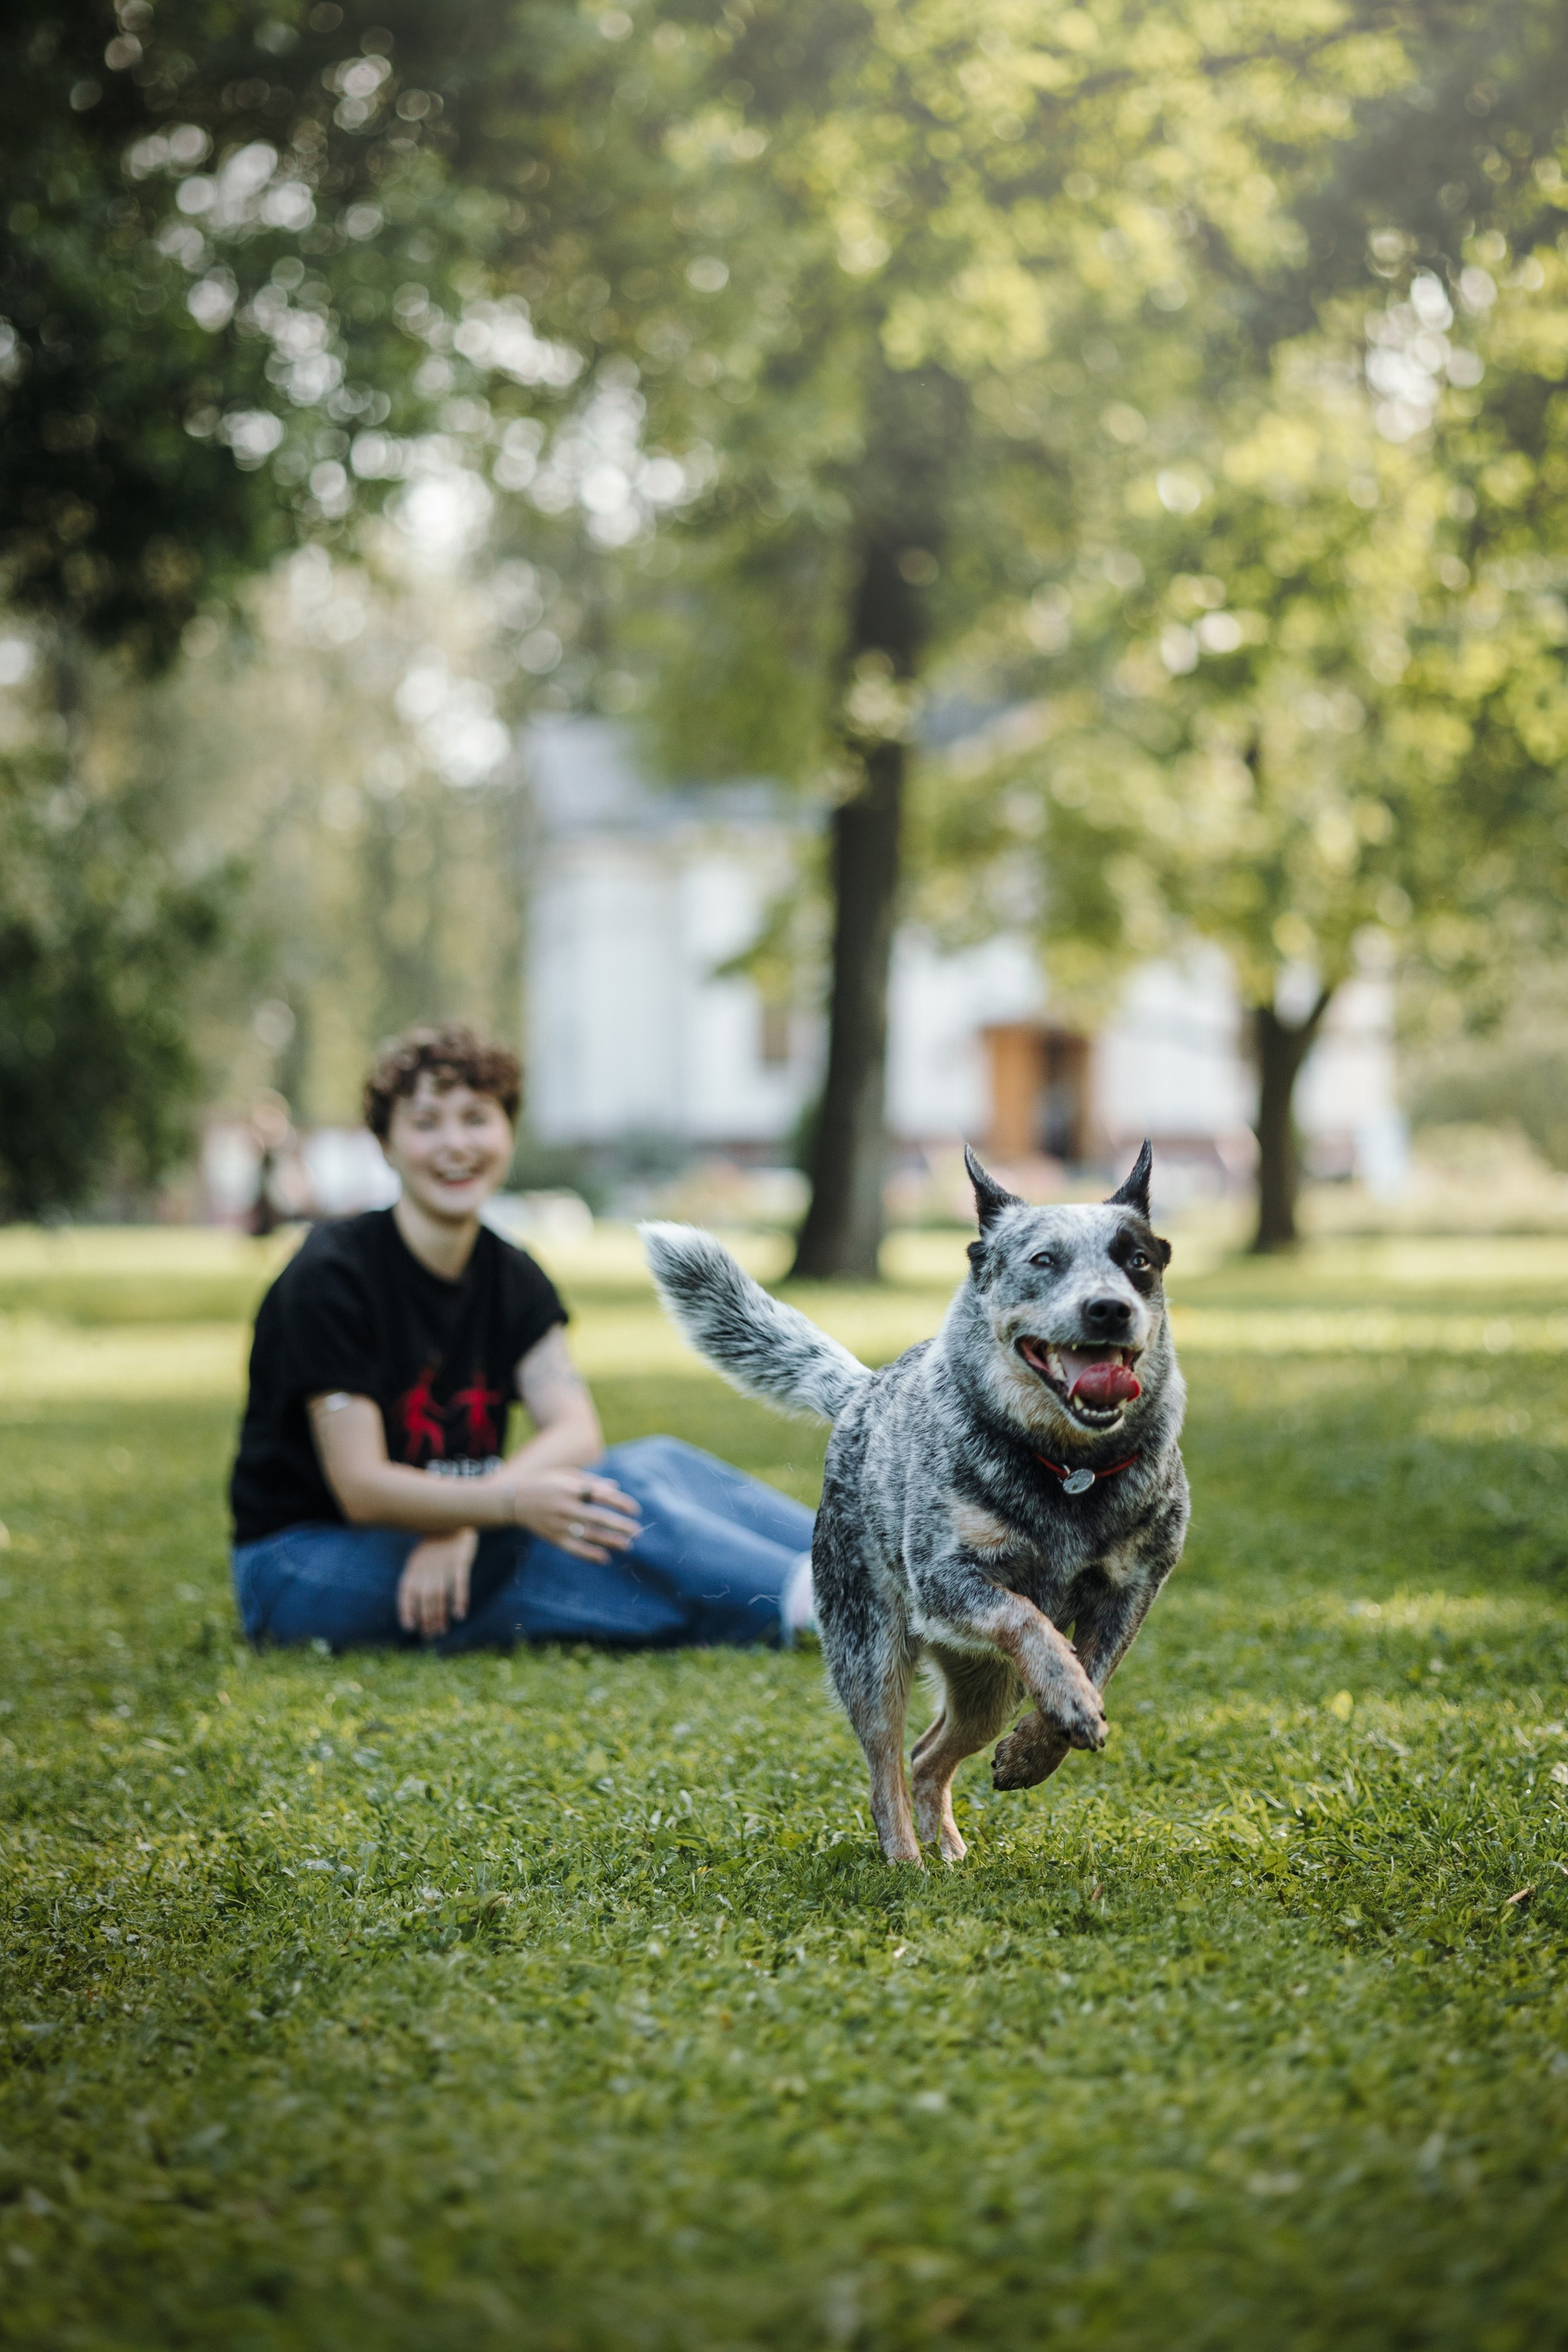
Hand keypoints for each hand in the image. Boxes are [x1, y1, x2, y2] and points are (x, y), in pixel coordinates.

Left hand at [397, 1526, 478, 1639]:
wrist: (453, 1518)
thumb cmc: (436, 1544)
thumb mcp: (420, 1558)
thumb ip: (416, 1578)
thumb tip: (415, 1602)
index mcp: (414, 1567)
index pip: (406, 1592)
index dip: (406, 1609)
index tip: (409, 1626)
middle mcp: (427, 1567)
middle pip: (424, 1598)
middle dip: (426, 1618)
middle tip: (430, 1635)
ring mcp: (443, 1564)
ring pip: (439, 1594)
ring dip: (439, 1614)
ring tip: (441, 1631)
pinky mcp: (460, 1561)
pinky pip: (459, 1583)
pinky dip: (459, 1599)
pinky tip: (459, 1614)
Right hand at [498, 1465, 640, 1562]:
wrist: (514, 1499)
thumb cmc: (546, 1483)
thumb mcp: (567, 1475)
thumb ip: (591, 1481)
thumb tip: (615, 1488)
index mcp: (571, 1488)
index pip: (601, 1495)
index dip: (620, 1502)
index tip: (635, 1510)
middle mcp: (566, 1506)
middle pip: (598, 1517)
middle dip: (619, 1525)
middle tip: (637, 1531)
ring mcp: (559, 1524)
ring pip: (588, 1535)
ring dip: (609, 1541)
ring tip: (627, 1545)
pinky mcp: (553, 1537)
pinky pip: (573, 1549)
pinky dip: (589, 1555)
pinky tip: (605, 1558)